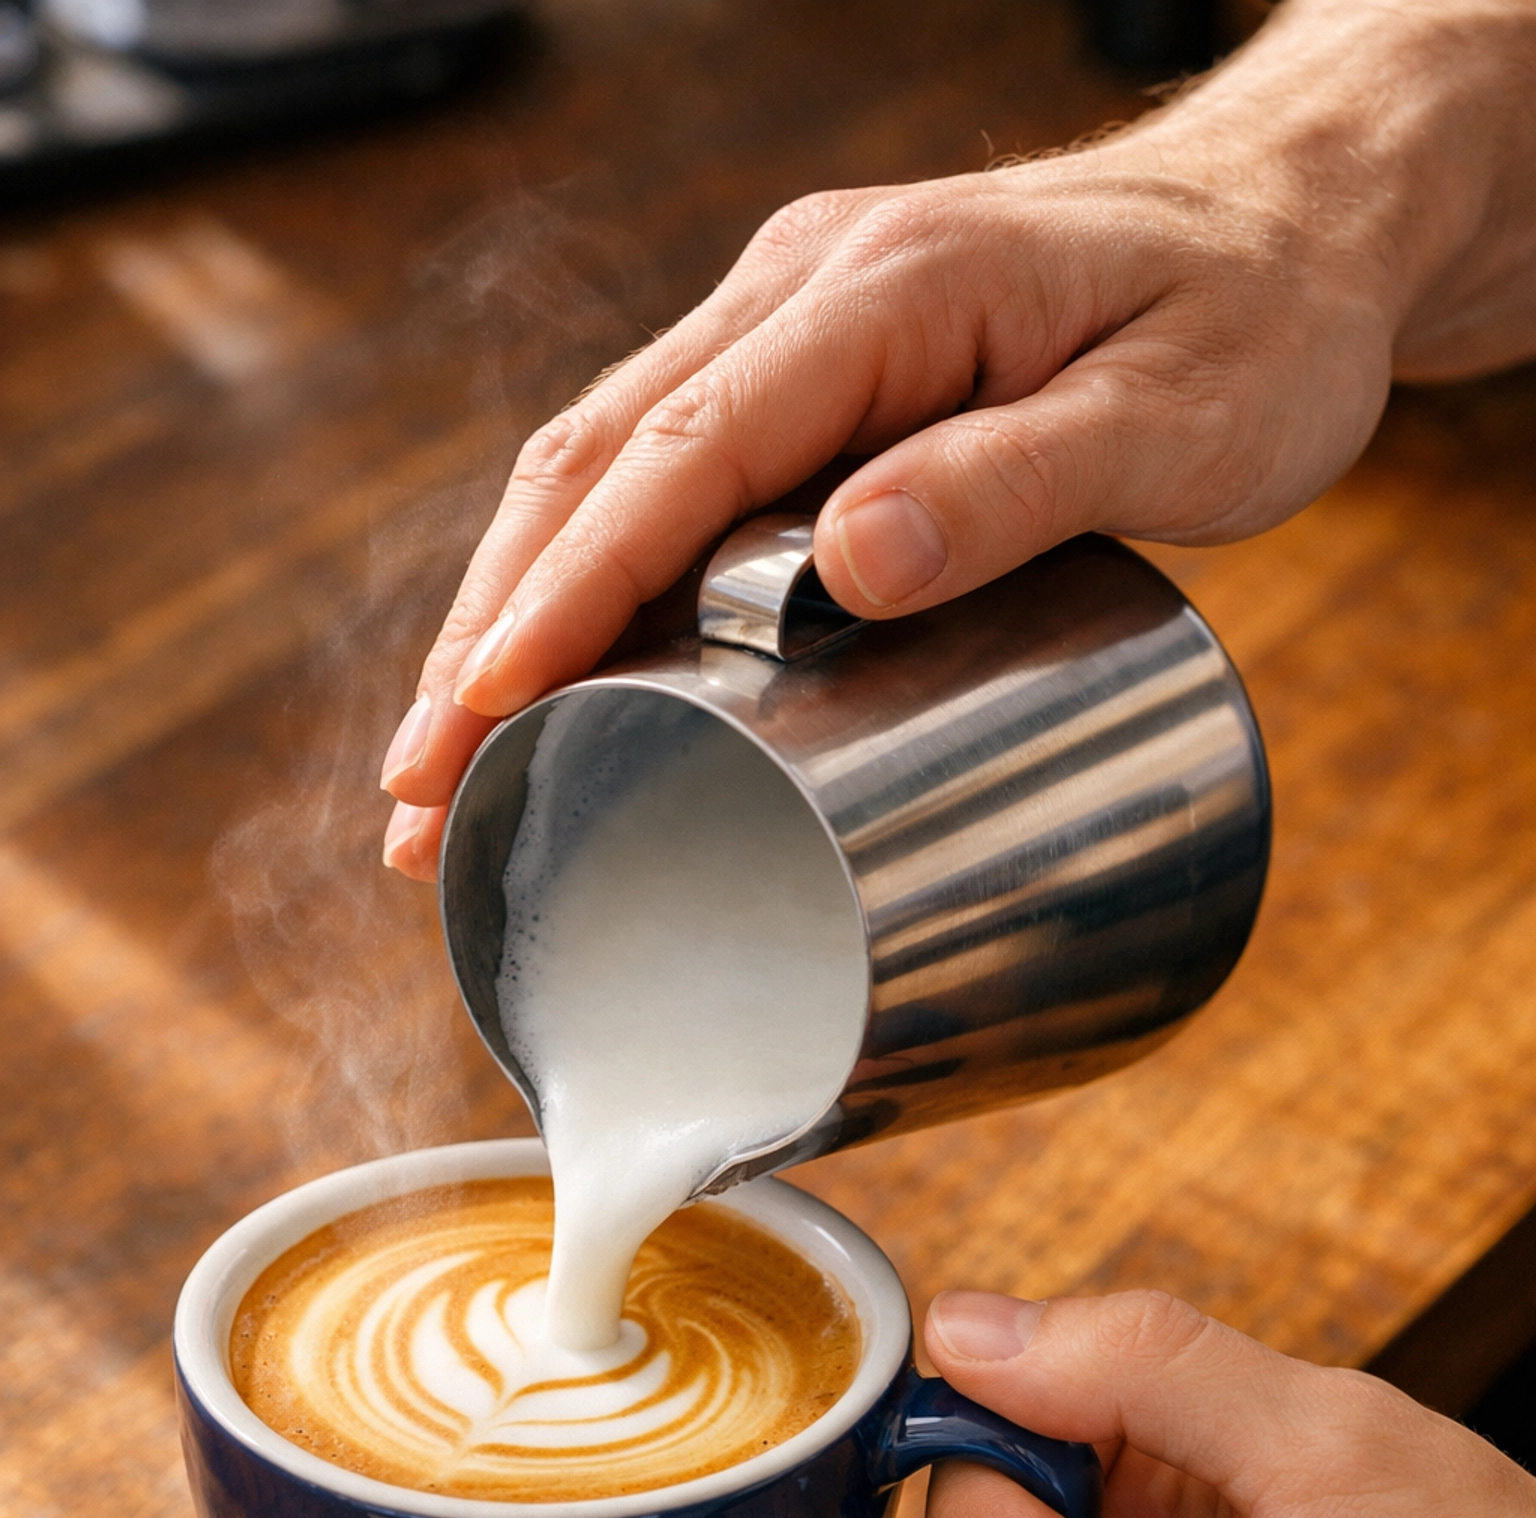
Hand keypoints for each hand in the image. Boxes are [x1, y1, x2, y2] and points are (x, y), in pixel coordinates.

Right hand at [379, 0, 1535, 879]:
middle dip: (490, 630)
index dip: (570, 586)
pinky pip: (663, 474)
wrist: (1299, 232)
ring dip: (510, 615)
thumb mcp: (1177, 412)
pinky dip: (587, 582)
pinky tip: (551, 680)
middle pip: (593, 458)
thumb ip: (1015, 483)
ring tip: (444, 772)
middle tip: (419, 792)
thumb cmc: (1259, 323)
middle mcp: (810, 290)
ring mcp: (800, 325)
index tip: (486, 707)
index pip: (682, 445)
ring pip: (603, 466)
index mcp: (887, 290)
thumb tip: (845, 567)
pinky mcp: (814, 376)